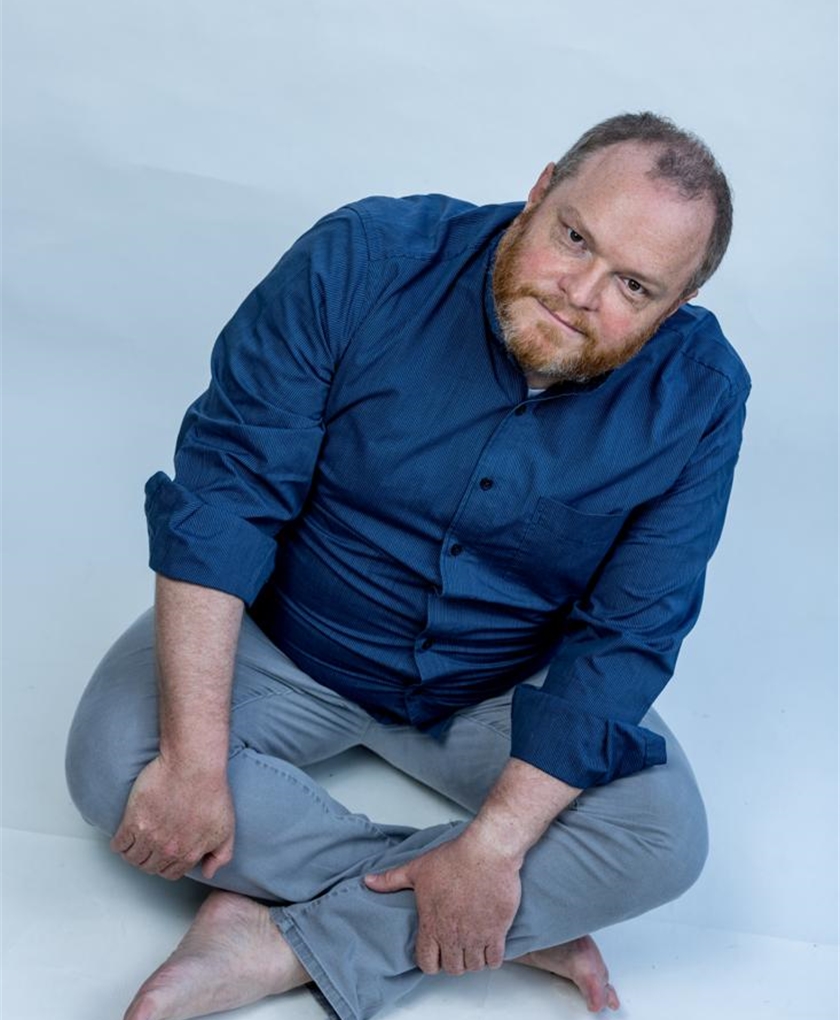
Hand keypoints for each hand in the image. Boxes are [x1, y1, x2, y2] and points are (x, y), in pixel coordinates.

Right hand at [110, 754, 234, 880]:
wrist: (194, 765)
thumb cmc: (211, 791)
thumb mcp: (226, 827)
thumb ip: (221, 854)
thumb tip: (208, 873)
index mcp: (189, 853)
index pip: (170, 873)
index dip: (166, 864)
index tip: (163, 856)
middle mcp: (168, 850)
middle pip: (149, 867)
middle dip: (149, 860)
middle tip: (148, 848)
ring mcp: (150, 837)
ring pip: (133, 858)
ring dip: (132, 854)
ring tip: (134, 843)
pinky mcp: (134, 822)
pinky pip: (119, 844)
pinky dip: (118, 844)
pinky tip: (122, 837)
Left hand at [364, 829, 521, 974]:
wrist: (487, 852)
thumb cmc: (454, 858)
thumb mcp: (417, 868)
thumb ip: (391, 879)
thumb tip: (368, 881)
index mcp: (432, 925)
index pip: (427, 964)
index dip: (430, 961)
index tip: (435, 952)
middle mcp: (454, 936)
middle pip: (453, 969)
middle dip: (452, 962)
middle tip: (455, 948)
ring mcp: (477, 936)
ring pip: (473, 966)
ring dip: (472, 960)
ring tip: (471, 947)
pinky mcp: (498, 931)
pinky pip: (495, 959)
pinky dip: (491, 957)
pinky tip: (489, 945)